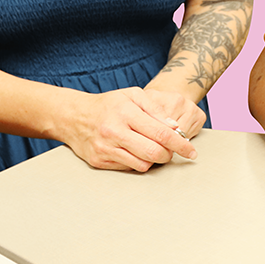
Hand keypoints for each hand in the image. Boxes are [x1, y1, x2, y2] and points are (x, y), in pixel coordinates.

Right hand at [64, 87, 202, 171]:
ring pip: (142, 164)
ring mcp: (106, 148)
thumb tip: (174, 126)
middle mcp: (115, 131)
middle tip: (172, 151)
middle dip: (169, 154)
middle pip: (154, 152)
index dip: (180, 143)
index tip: (191, 151)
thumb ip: (155, 108)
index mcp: (126, 112)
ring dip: (154, 160)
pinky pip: (128, 168)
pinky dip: (138, 163)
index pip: (161, 132)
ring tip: (154, 150)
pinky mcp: (99, 161)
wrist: (74, 117)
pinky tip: (138, 153)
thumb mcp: (132, 95)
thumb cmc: (108, 105)